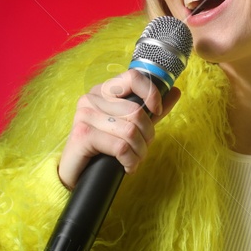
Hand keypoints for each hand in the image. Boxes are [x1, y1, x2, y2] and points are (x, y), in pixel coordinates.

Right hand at [56, 69, 182, 189]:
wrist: (76, 174)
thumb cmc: (103, 149)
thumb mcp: (130, 126)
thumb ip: (150, 110)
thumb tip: (174, 91)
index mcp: (104, 91)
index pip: (133, 76)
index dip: (152, 93)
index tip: (156, 112)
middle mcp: (92, 97)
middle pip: (137, 111)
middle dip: (147, 137)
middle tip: (141, 150)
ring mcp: (85, 114)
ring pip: (130, 131)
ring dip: (139, 152)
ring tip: (134, 161)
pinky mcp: (83, 133)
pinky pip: (120, 146)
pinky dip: (130, 161)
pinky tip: (127, 167)